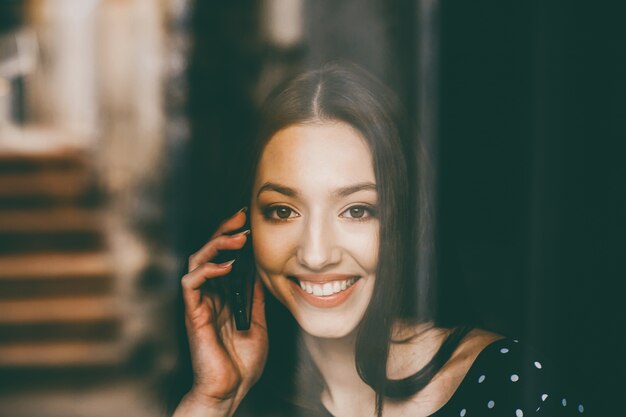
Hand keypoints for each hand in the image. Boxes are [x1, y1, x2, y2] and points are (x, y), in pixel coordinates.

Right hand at [174, 209, 267, 416]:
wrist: (231, 390)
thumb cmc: (242, 361)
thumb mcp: (258, 320)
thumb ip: (254, 295)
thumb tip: (259, 269)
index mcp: (224, 295)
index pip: (224, 257)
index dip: (233, 237)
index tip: (248, 221)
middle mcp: (209, 295)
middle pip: (208, 252)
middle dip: (223, 231)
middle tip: (239, 216)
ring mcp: (200, 303)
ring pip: (196, 261)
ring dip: (216, 245)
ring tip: (237, 237)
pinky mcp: (193, 313)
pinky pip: (191, 283)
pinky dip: (207, 269)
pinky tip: (227, 266)